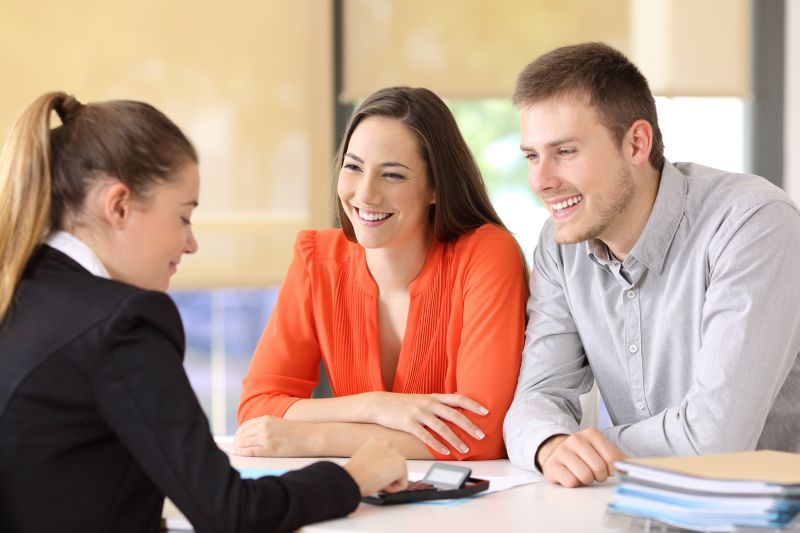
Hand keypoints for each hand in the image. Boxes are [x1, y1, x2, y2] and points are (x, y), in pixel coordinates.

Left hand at [232, 415, 317, 456]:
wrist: (312, 436)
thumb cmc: (299, 431)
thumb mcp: (280, 423)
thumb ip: (267, 426)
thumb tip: (255, 434)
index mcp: (267, 419)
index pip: (245, 426)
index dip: (238, 433)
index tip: (236, 438)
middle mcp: (264, 427)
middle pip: (243, 434)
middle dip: (236, 441)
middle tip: (233, 447)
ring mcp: (266, 438)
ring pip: (244, 442)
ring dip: (237, 447)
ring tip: (235, 451)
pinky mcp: (270, 449)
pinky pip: (250, 451)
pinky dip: (242, 452)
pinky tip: (238, 454)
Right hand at [343, 439, 407, 495]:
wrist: (354, 477)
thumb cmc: (353, 473)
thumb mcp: (361, 460)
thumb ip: (373, 460)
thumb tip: (377, 469)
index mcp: (375, 442)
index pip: (385, 456)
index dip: (380, 468)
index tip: (374, 474)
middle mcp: (387, 444)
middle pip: (394, 463)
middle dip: (387, 473)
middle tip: (376, 480)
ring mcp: (395, 453)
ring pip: (399, 473)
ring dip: (390, 480)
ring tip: (377, 482)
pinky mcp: (401, 465)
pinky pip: (402, 483)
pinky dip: (393, 489)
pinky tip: (382, 486)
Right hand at [364, 392, 487, 454]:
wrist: (379, 404)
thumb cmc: (402, 404)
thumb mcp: (422, 399)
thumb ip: (437, 404)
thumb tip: (455, 412)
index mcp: (433, 397)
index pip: (458, 398)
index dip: (473, 404)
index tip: (486, 412)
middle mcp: (428, 403)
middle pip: (454, 414)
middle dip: (470, 426)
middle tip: (481, 435)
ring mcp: (418, 413)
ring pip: (442, 428)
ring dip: (456, 440)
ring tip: (466, 449)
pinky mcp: (408, 423)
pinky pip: (426, 436)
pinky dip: (437, 445)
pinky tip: (446, 452)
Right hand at [537, 428, 625, 487]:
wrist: (555, 452)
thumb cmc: (583, 454)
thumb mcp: (600, 450)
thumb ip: (619, 457)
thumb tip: (637, 465)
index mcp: (591, 434)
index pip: (613, 459)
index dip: (613, 470)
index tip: (607, 469)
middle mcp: (576, 439)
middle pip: (599, 469)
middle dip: (599, 476)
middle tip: (593, 472)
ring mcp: (562, 451)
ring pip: (585, 476)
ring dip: (586, 481)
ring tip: (581, 473)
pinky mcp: (552, 465)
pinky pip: (571, 482)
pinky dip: (574, 484)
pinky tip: (570, 475)